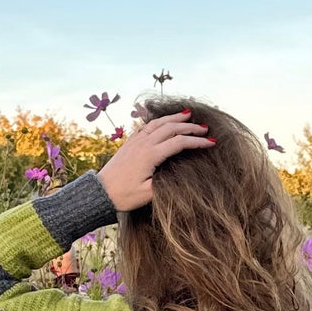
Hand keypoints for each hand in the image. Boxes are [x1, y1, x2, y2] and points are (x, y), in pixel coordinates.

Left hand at [96, 111, 211, 211]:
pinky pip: (147, 125)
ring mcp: (135, 141)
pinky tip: (165, 120)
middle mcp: (143, 143)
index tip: (211, 143)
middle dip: (190, 126)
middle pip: (171, 128)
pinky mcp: (129, 143)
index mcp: (150, 155)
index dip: (197, 142)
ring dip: (175, 118)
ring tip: (188, 114)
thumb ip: (166, 183)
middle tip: (205, 128)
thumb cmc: (124, 196)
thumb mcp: (147, 194)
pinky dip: (159, 120)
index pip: (179, 142)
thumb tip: (182, 174)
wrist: (100, 193)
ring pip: (158, 123)